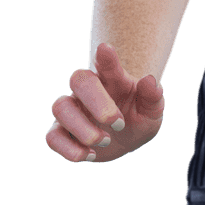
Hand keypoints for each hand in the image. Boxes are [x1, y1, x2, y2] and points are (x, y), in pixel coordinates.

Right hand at [46, 43, 165, 161]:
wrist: (126, 139)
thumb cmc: (138, 117)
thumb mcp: (152, 111)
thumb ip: (152, 96)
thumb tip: (149, 81)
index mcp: (111, 80)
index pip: (105, 63)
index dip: (104, 57)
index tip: (105, 50)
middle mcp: (87, 92)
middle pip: (78, 80)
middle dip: (97, 102)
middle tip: (118, 123)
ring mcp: (72, 111)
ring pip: (60, 108)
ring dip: (84, 129)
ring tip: (106, 142)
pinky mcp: (63, 132)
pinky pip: (52, 137)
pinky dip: (69, 149)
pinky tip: (90, 154)